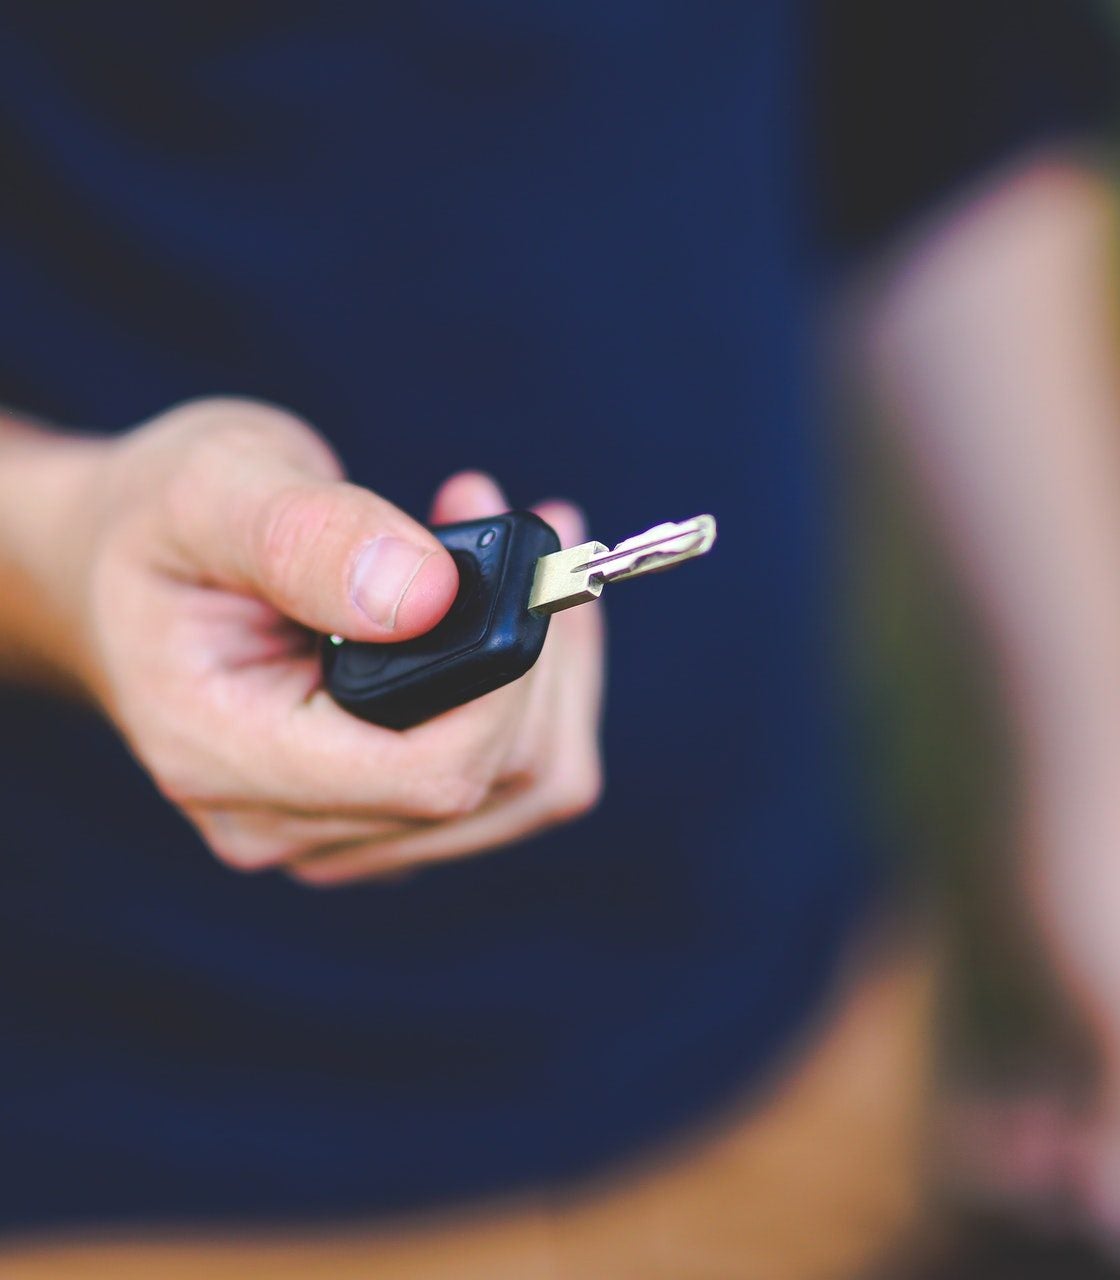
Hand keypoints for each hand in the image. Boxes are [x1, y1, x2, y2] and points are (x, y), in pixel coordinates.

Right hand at [64, 398, 602, 883]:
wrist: (120, 569)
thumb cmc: (158, 521)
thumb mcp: (214, 485)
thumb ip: (311, 537)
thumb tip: (431, 596)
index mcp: (224, 756)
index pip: (429, 776)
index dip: (507, 682)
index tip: (522, 568)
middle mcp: (279, 823)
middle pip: (493, 786)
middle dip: (539, 654)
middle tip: (517, 518)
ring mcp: (332, 829)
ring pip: (523, 790)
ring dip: (551, 669)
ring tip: (504, 547)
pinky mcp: (377, 812)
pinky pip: (509, 777)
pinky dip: (533, 690)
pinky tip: (496, 602)